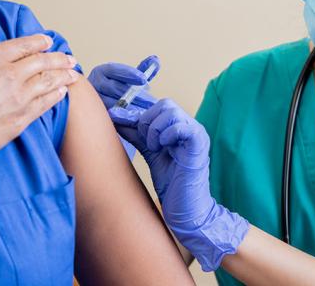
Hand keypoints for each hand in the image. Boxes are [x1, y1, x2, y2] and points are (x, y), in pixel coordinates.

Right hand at [0, 18, 79, 159]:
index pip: (21, 45)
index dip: (37, 42)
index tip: (47, 41)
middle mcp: (9, 75)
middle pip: (41, 62)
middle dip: (58, 58)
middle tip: (69, 58)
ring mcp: (18, 97)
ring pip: (48, 81)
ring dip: (63, 75)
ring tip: (74, 73)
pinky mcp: (21, 119)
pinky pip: (45, 104)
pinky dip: (56, 96)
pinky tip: (62, 94)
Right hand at [88, 56, 159, 158]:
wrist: (101, 106)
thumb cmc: (118, 90)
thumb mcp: (130, 79)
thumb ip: (142, 69)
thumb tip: (155, 60)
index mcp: (102, 72)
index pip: (114, 70)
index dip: (129, 74)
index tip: (143, 79)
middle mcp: (94, 85)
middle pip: (114, 88)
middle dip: (135, 95)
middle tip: (151, 101)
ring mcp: (93, 101)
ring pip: (111, 104)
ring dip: (131, 109)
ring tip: (146, 113)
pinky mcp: (96, 116)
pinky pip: (110, 118)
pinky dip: (124, 119)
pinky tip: (137, 122)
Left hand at [118, 99, 248, 271]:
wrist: (186, 209)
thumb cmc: (171, 183)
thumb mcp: (150, 152)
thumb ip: (137, 134)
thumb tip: (116, 116)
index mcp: (180, 127)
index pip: (158, 106)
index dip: (136, 112)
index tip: (115, 117)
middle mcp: (190, 126)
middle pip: (165, 104)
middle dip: (146, 121)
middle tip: (146, 143)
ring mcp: (196, 133)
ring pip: (171, 111)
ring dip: (154, 129)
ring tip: (155, 148)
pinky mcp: (199, 144)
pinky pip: (181, 126)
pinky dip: (166, 135)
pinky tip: (162, 149)